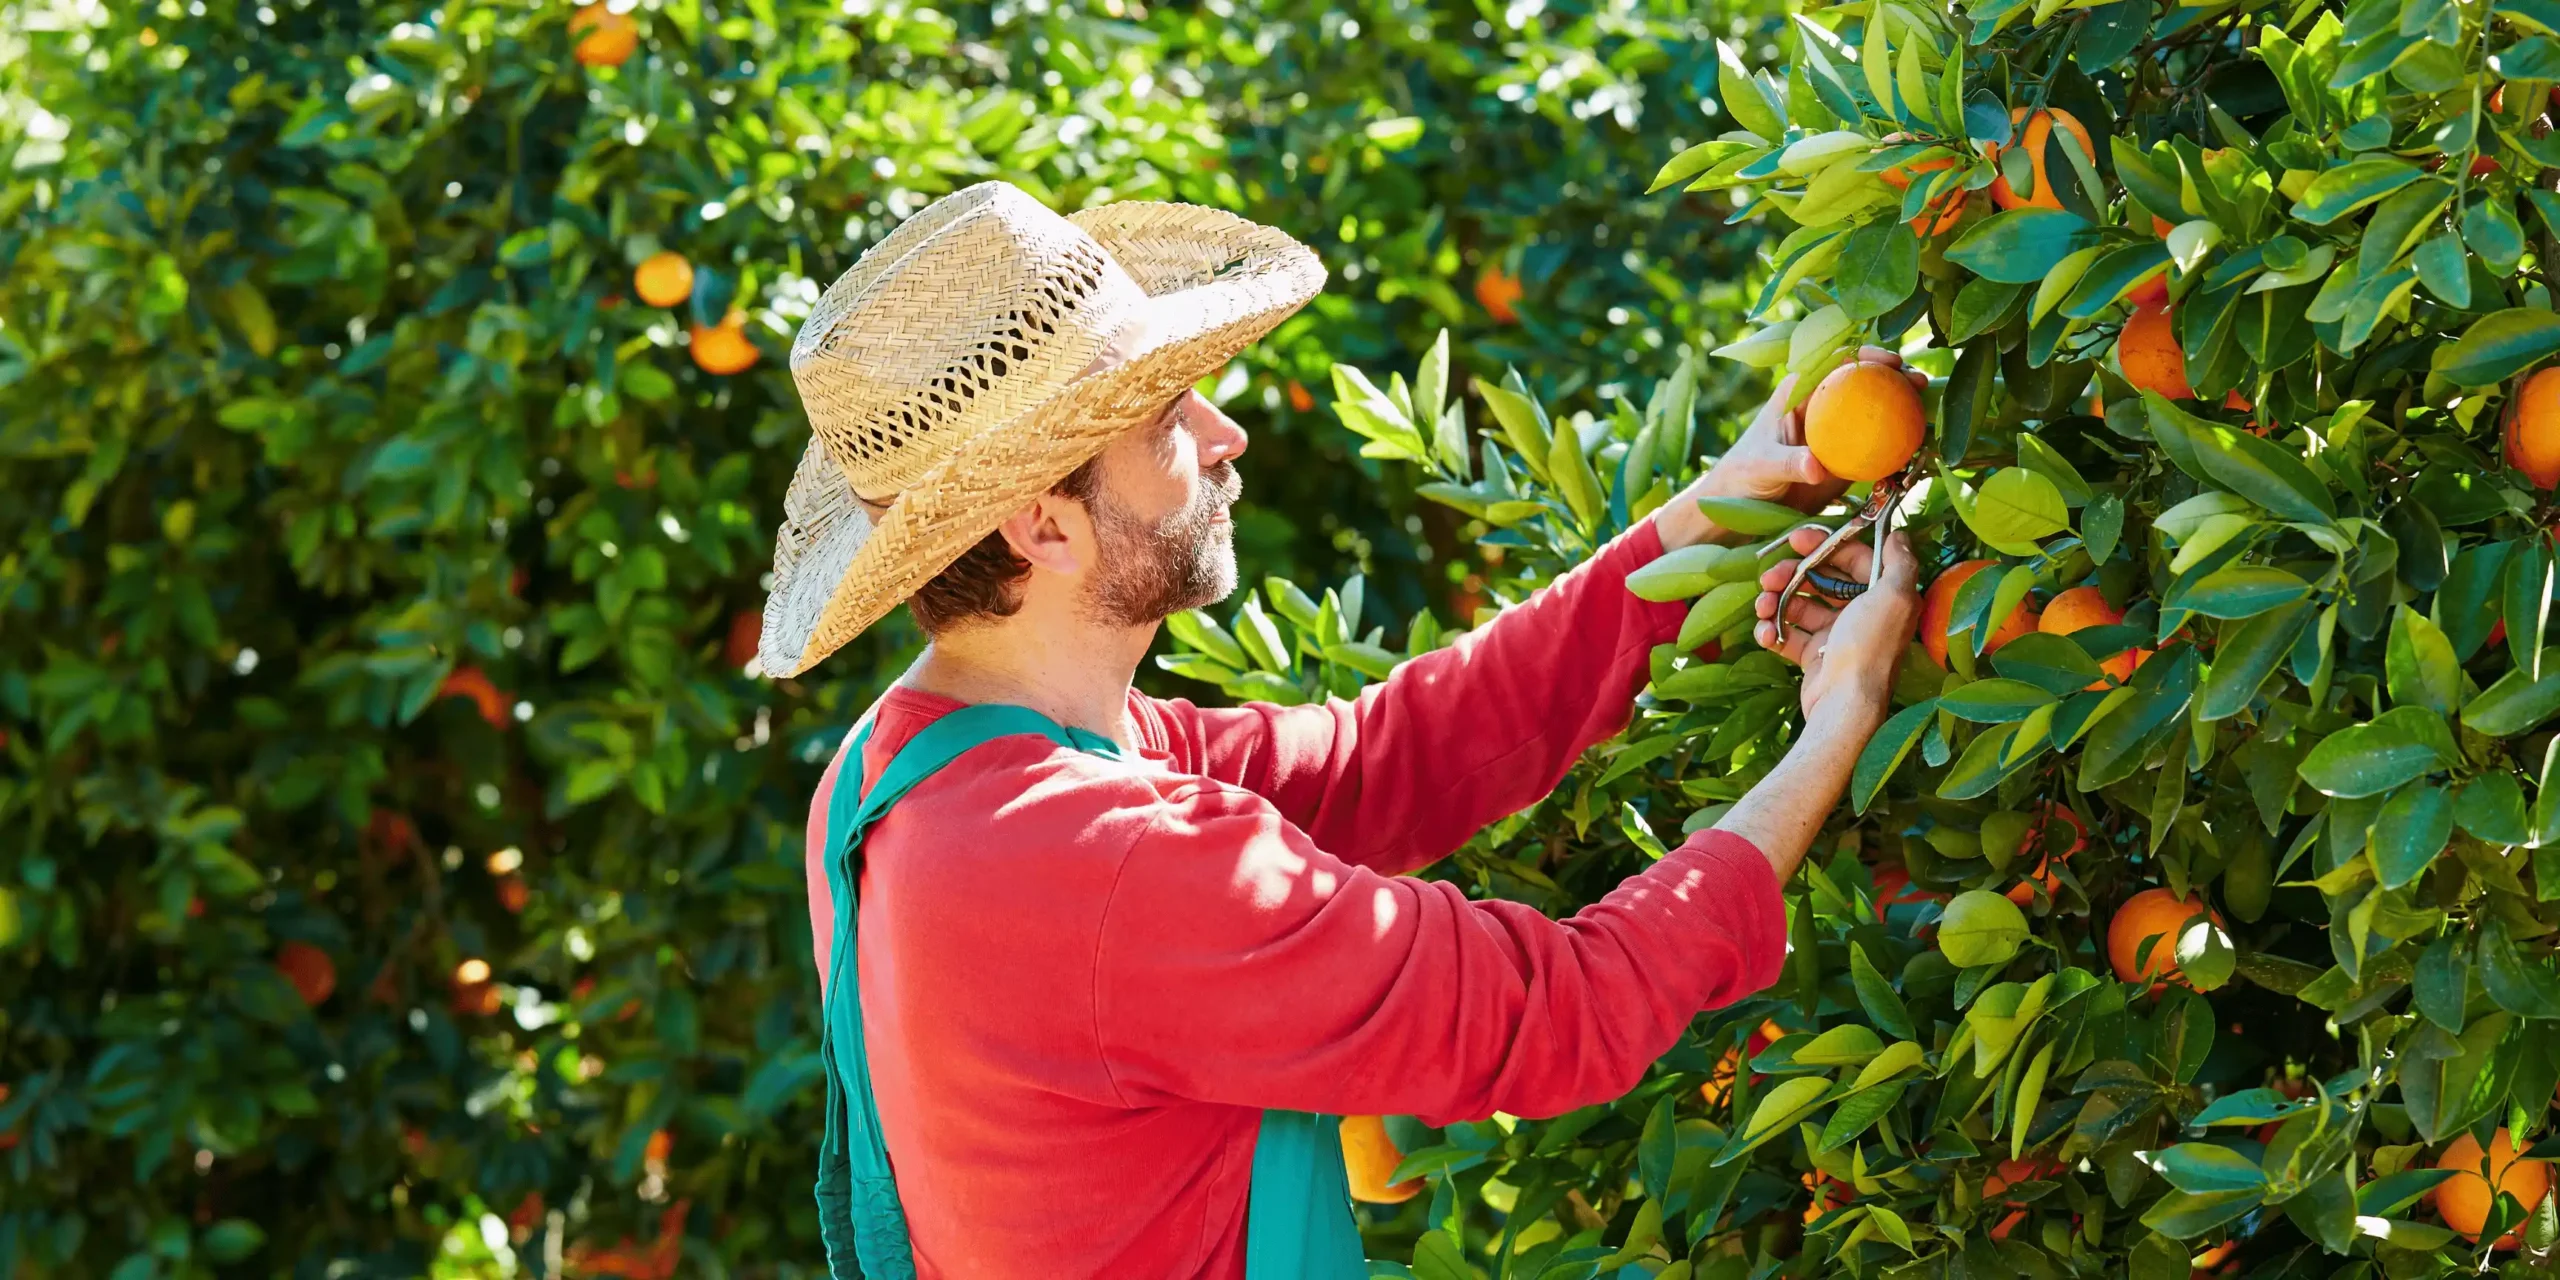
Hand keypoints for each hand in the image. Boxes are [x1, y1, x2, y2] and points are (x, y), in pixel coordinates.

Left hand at [1655, 347, 1925, 548]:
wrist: (1743, 508)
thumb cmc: (1742, 475)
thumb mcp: (1761, 466)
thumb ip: (1788, 463)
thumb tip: (1816, 466)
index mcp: (1799, 391)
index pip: (1835, 361)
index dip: (1865, 355)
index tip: (1889, 361)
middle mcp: (1823, 405)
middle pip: (1866, 381)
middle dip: (1895, 375)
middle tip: (1918, 382)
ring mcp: (1839, 431)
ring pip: (1878, 411)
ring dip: (1905, 407)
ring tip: (1929, 412)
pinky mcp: (1849, 458)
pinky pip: (1879, 446)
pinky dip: (1899, 443)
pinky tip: (1920, 446)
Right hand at [1752, 526, 1921, 729]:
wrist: (1844, 704)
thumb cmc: (1868, 647)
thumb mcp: (1895, 597)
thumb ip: (1900, 562)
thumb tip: (1899, 534)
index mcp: (1882, 596)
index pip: (1852, 559)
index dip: (1826, 545)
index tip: (1797, 539)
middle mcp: (1860, 613)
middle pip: (1822, 580)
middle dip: (1792, 573)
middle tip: (1769, 575)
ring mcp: (1835, 635)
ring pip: (1800, 605)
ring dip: (1776, 600)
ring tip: (1761, 605)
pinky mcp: (1814, 656)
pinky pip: (1789, 634)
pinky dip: (1772, 630)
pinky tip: (1764, 632)